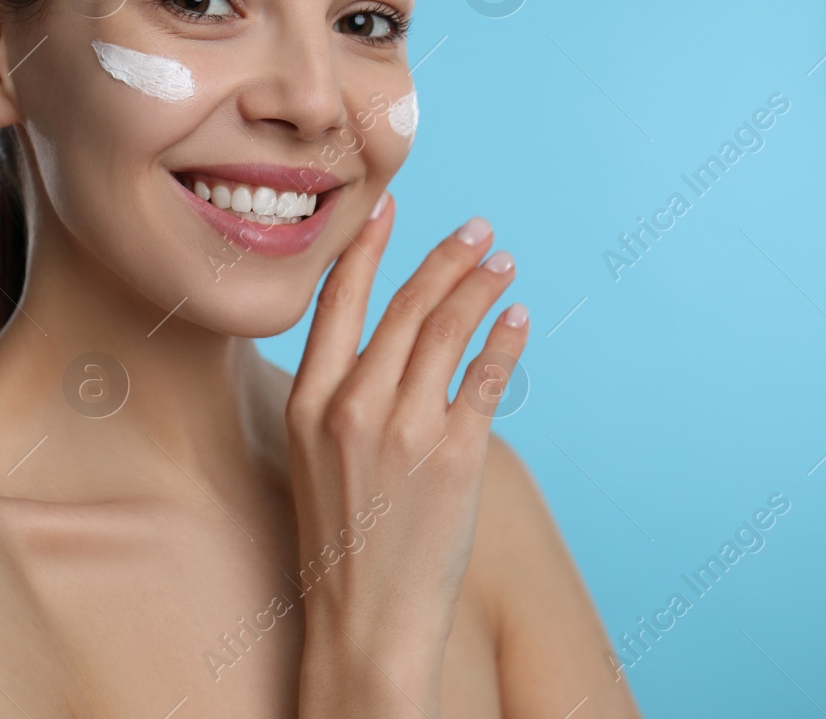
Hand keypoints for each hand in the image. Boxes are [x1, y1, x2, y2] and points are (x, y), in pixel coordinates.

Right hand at [287, 192, 528, 715]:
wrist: (363, 620)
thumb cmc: (340, 539)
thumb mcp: (313, 456)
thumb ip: (339, 396)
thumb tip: (384, 343)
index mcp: (307, 402)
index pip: (338, 302)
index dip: (365, 247)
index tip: (387, 205)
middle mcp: (353, 406)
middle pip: (404, 306)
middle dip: (444, 257)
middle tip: (476, 227)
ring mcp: (404, 429)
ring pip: (447, 330)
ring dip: (479, 287)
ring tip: (502, 262)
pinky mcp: (454, 456)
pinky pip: (484, 377)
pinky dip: (505, 340)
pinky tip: (518, 317)